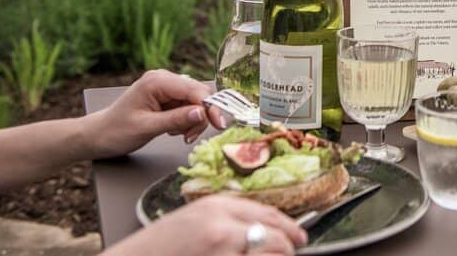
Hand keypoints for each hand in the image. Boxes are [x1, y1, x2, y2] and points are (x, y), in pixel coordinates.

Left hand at [84, 69, 225, 158]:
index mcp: (157, 81)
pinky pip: (188, 107)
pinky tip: (174, 130)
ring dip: (193, 121)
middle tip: (190, 136)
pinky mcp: (167, 97)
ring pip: (196, 102)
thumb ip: (176, 119)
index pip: (194, 90)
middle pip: (199, 95)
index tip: (219, 125)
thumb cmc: (116, 131)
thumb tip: (202, 112)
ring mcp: (166, 88)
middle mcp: (164, 79)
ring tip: (178, 135)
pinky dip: (186, 121)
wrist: (98, 136)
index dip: (210, 107)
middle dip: (200, 116)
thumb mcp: (147, 128)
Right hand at [103, 195, 306, 255]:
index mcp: (217, 206)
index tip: (298, 235)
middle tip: (292, 252)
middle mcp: (223, 226)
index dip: (288, 226)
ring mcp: (223, 251)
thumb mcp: (194, 219)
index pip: (267, 212)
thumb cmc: (159, 247)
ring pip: (269, 254)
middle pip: (274, 235)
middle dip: (288, 247)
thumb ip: (227, 219)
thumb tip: (259, 229)